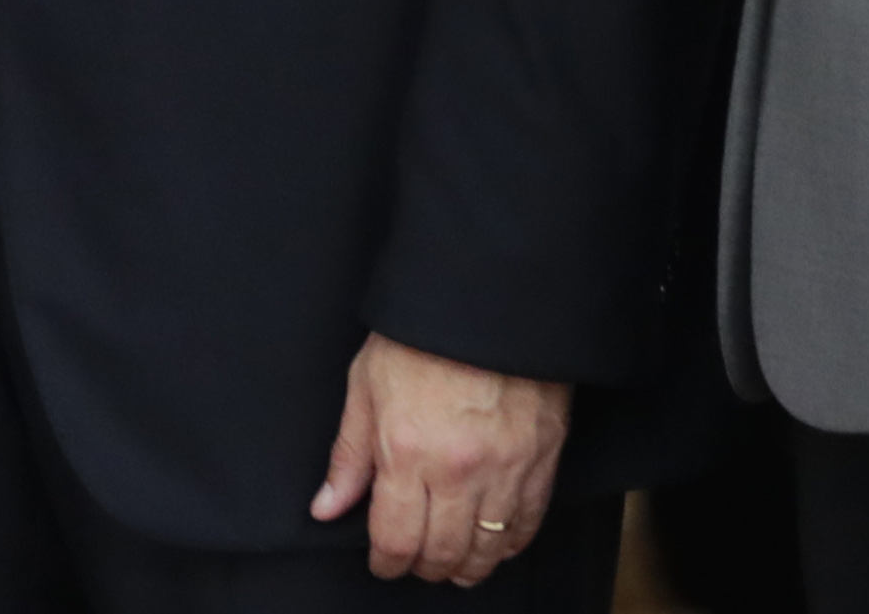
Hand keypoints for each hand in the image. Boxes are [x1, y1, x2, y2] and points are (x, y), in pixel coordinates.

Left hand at [308, 335, 569, 586]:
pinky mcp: (542, 460)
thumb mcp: (365, 386)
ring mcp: (505, 469)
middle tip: (415, 564)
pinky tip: (494, 543)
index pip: (394, 539)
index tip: (382, 563)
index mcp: (407, 452)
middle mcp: (457, 470)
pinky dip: (510, 544)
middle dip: (423, 568)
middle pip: (441, 553)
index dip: (385, 563)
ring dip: (467, 567)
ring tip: (454, 565)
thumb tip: (326, 507)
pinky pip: (528, 525)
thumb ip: (349, 455)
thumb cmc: (420, 337)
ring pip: (487, 549)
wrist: (488, 300)